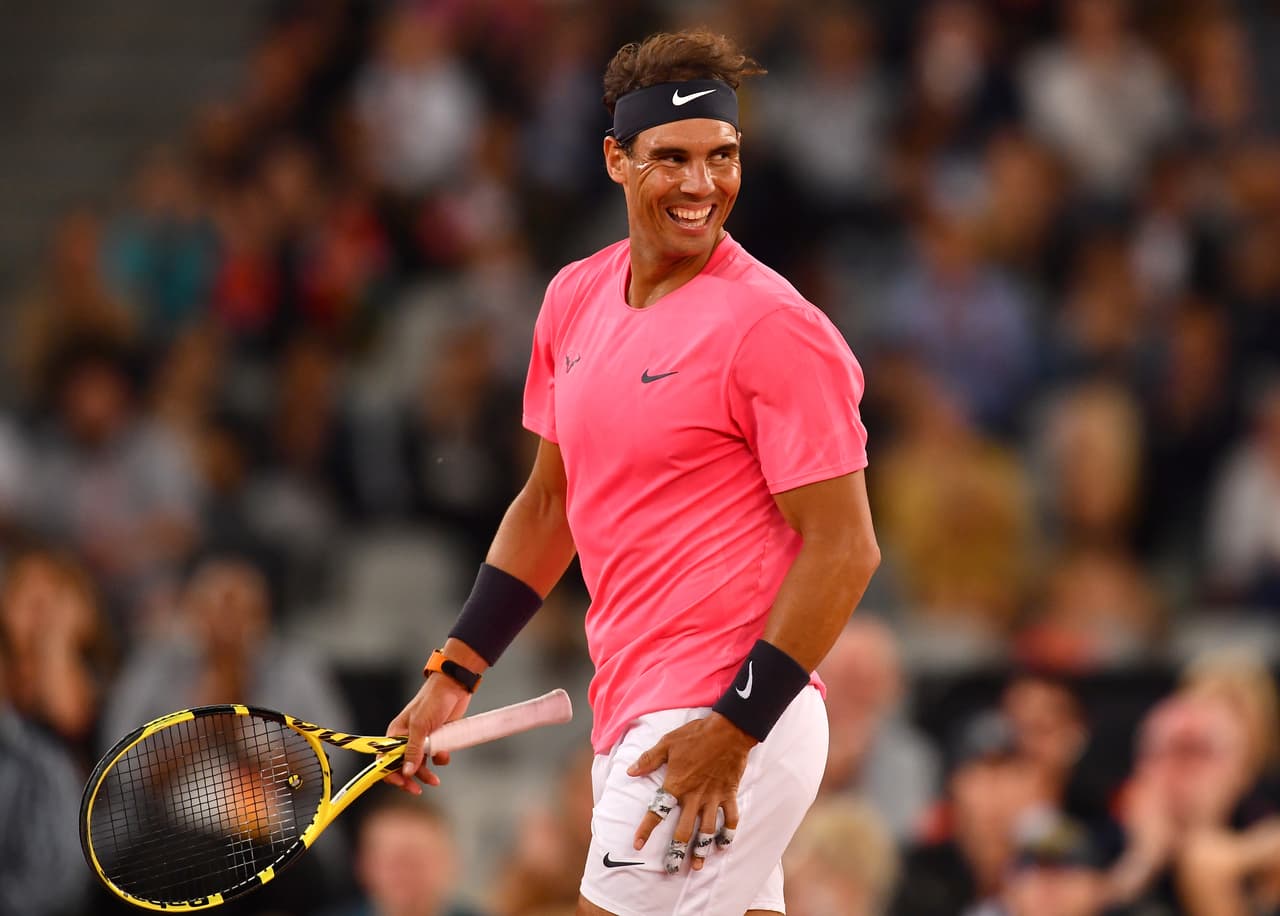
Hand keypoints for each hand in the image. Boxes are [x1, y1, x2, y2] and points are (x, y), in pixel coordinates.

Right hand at [382, 673, 471, 793]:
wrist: (455, 687)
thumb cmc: (433, 700)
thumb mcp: (420, 726)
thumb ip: (413, 750)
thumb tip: (407, 772)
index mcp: (396, 734)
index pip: (385, 759)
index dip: (390, 773)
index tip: (401, 783)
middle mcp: (407, 739)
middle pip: (403, 766)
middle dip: (411, 778)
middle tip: (418, 790)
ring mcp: (422, 740)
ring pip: (420, 764)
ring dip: (426, 773)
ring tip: (435, 780)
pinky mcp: (437, 739)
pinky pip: (435, 757)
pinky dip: (440, 759)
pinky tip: (445, 754)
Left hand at [628, 712, 755, 871]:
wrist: (728, 730)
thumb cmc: (695, 735)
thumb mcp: (667, 743)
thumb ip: (649, 760)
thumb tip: (630, 771)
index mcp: (676, 785)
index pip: (658, 811)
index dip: (646, 829)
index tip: (638, 845)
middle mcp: (694, 797)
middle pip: (684, 830)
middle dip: (676, 851)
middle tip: (671, 869)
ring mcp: (713, 798)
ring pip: (707, 830)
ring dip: (702, 849)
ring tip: (696, 865)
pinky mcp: (729, 795)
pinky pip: (731, 819)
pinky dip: (728, 833)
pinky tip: (724, 845)